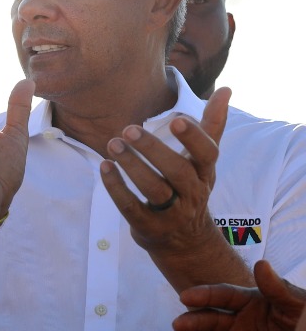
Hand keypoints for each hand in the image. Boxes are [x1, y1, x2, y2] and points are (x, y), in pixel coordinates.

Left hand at [101, 88, 228, 257]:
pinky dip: (116, 187)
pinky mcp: (149, 227)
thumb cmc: (191, 188)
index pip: (207, 154)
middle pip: (177, 171)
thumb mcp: (205, 161)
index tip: (176, 119)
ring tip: (113, 144)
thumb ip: (212, 126)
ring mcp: (171, 213)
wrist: (185, 241)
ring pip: (153, 189)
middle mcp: (192, 193)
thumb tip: (226, 89)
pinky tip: (104, 167)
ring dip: (132, 166)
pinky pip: (131, 207)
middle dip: (153, 149)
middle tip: (129, 128)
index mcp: (206, 173)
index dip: (194, 138)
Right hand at [174, 259, 305, 330]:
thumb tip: (260, 264)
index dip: (204, 295)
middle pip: (210, 320)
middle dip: (193, 322)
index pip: (223, 296)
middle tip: (178, 326)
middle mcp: (237, 322)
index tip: (186, 296)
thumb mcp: (298, 305)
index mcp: (249, 302)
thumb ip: (278, 289)